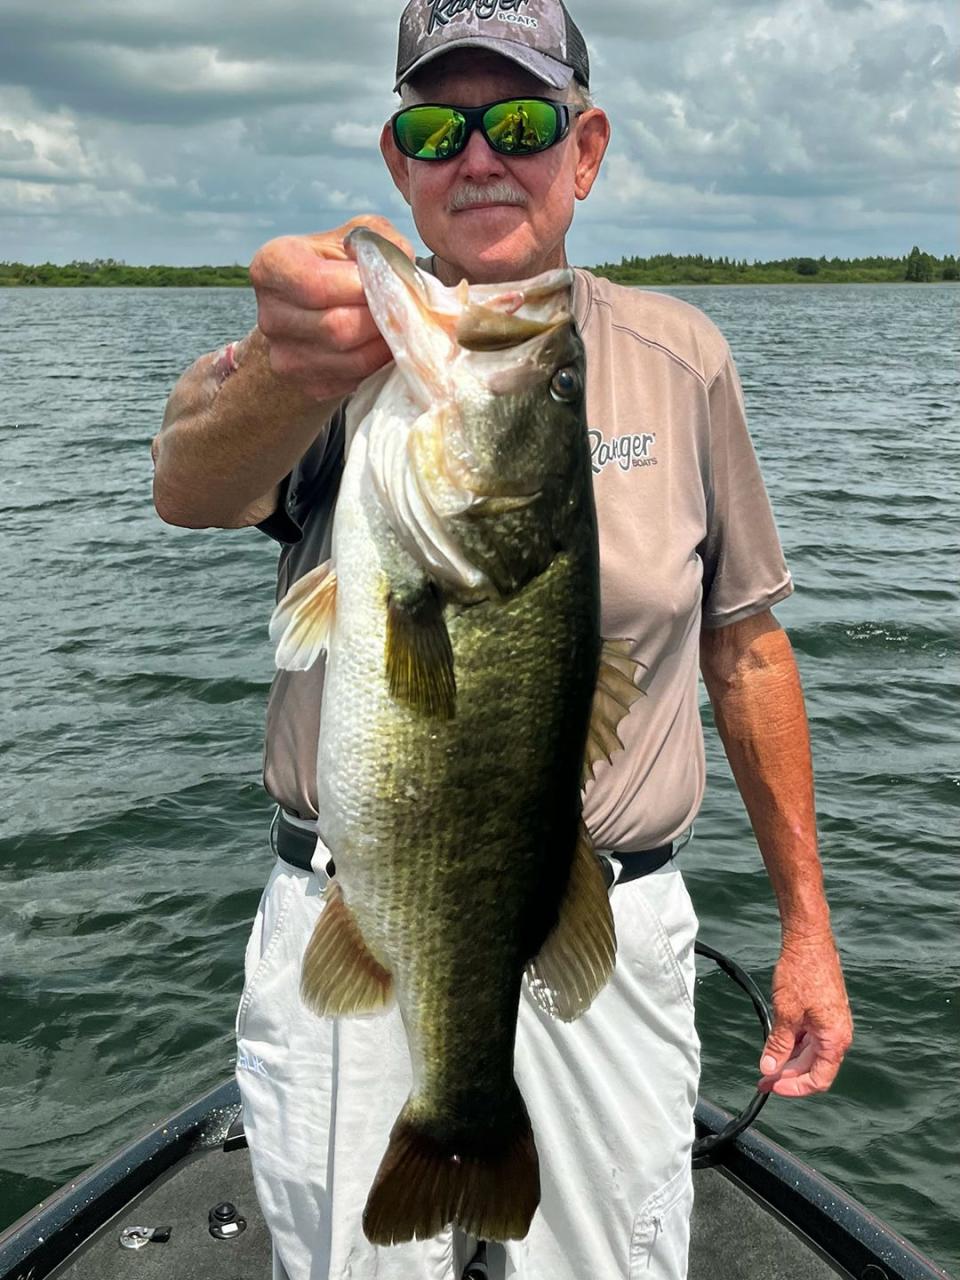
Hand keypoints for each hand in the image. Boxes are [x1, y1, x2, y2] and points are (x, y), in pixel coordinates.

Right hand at [249, 214, 414, 400]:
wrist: (318, 307)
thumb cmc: (340, 264)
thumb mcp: (356, 236)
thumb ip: (379, 241)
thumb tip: (396, 267)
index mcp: (273, 265)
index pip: (317, 285)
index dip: (362, 287)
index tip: (388, 282)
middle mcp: (270, 315)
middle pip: (336, 327)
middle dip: (380, 319)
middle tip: (403, 309)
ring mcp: (284, 355)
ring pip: (351, 359)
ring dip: (385, 345)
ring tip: (400, 327)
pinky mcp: (306, 385)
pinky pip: (354, 380)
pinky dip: (377, 365)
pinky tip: (383, 345)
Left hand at [758, 932, 852, 1096]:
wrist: (809, 940)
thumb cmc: (802, 971)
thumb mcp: (786, 1011)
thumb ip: (779, 1043)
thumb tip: (769, 1067)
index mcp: (835, 1038)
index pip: (819, 1079)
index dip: (794, 1087)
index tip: (772, 1086)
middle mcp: (838, 1034)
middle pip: (814, 1068)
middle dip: (787, 1076)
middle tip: (762, 1079)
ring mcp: (831, 1022)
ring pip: (810, 1053)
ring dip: (789, 1060)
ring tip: (766, 1064)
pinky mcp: (822, 1012)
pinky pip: (808, 1037)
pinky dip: (792, 1043)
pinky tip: (775, 1044)